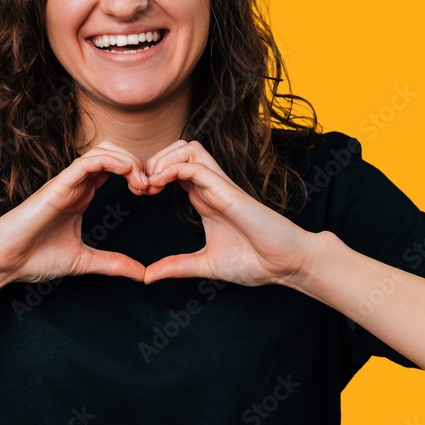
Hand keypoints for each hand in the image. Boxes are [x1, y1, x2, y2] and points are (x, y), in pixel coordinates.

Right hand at [0, 141, 149, 283]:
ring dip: (128, 160)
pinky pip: (86, 161)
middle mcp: (75, 184)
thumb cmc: (33, 258)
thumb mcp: (84, 261)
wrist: (1, 262)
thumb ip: (113, 264)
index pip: (115, 169)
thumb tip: (142, 273)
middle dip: (138, 163)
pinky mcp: (57, 185)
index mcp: (81, 195)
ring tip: (143, 182)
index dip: (138, 174)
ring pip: (102, 151)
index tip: (153, 192)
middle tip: (153, 185)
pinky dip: (111, 161)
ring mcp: (66, 182)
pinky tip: (128, 173)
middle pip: (113, 153)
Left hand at [141, 140, 317, 287]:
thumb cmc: (255, 261)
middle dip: (154, 160)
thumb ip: (177, 266)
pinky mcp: (227, 190)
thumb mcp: (205, 265)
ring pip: (188, 148)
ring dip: (163, 160)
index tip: (138, 194)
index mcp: (204, 199)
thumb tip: (148, 276)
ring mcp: (220, 186)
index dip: (152, 174)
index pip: (174, 167)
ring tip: (150, 183)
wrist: (285, 265)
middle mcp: (211, 187)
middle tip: (140, 186)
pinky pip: (196, 165)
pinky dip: (172, 168)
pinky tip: (159, 184)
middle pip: (179, 149)